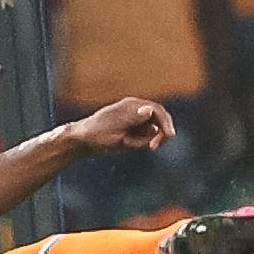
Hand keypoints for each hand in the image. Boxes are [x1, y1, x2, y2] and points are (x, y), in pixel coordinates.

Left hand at [60, 98, 174, 155]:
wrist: (84, 139)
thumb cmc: (97, 136)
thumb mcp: (116, 131)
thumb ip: (135, 121)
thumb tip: (149, 110)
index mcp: (131, 106)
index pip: (157, 111)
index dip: (166, 123)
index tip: (169, 136)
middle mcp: (136, 109)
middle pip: (159, 118)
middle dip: (161, 133)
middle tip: (154, 148)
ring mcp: (136, 117)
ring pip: (154, 127)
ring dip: (151, 138)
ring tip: (132, 146)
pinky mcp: (134, 127)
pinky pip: (146, 134)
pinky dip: (143, 141)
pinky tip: (129, 144)